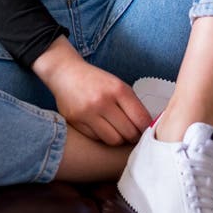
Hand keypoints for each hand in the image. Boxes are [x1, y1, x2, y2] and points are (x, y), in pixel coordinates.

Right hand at [32, 37, 151, 144]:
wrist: (65, 72)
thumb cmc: (95, 80)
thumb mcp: (117, 85)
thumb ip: (132, 104)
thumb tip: (147, 127)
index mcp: (118, 89)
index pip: (141, 119)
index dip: (146, 129)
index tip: (145, 132)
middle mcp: (103, 101)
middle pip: (129, 133)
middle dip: (133, 136)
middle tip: (132, 134)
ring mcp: (88, 112)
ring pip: (113, 140)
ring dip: (118, 138)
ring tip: (116, 131)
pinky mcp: (76, 121)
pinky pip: (97, 139)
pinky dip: (102, 137)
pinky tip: (101, 127)